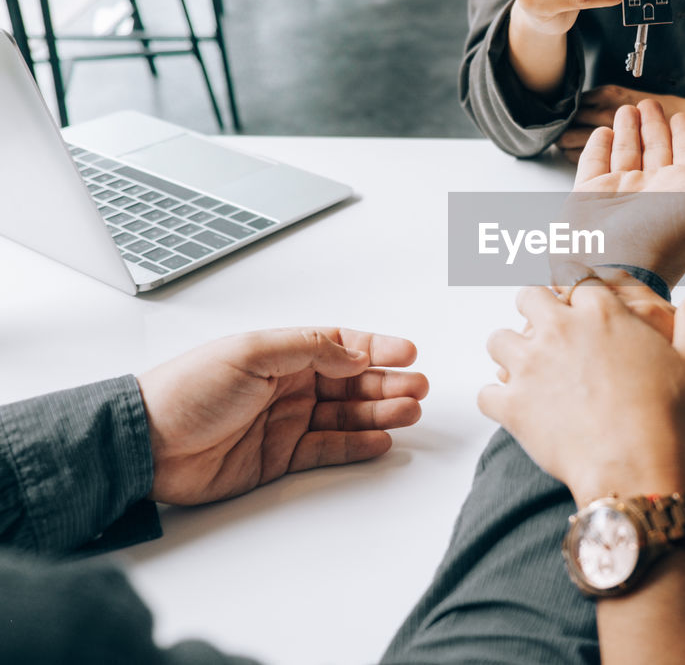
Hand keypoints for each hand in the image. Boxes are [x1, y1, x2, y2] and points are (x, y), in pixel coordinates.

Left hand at [138, 327, 427, 505]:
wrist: (147, 445)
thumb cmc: (186, 391)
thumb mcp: (250, 353)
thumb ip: (308, 349)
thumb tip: (355, 352)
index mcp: (281, 353)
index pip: (341, 345)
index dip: (376, 347)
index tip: (408, 352)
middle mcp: (288, 385)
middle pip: (351, 381)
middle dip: (388, 382)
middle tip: (418, 387)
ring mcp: (286, 422)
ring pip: (347, 414)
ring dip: (380, 412)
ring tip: (409, 412)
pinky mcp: (280, 458)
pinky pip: (329, 448)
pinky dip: (357, 444)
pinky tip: (381, 439)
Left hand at [480, 285, 684, 504]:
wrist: (639, 465)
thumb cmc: (672, 416)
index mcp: (602, 313)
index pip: (576, 281)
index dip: (573, 289)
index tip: (573, 299)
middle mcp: (560, 330)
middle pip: (528, 297)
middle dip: (533, 308)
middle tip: (544, 330)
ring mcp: (531, 366)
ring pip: (498, 340)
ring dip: (509, 351)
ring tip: (523, 369)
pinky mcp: (513, 406)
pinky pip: (488, 394)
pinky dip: (497, 401)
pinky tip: (514, 410)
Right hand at [560, 99, 684, 287]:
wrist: (613, 272)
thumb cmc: (666, 244)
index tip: (682, 115)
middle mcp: (654, 192)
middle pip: (657, 149)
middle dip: (655, 126)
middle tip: (651, 103)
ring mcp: (621, 193)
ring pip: (627, 152)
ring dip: (629, 130)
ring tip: (629, 110)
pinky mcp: (590, 195)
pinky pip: (595, 163)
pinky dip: (600, 146)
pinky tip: (604, 133)